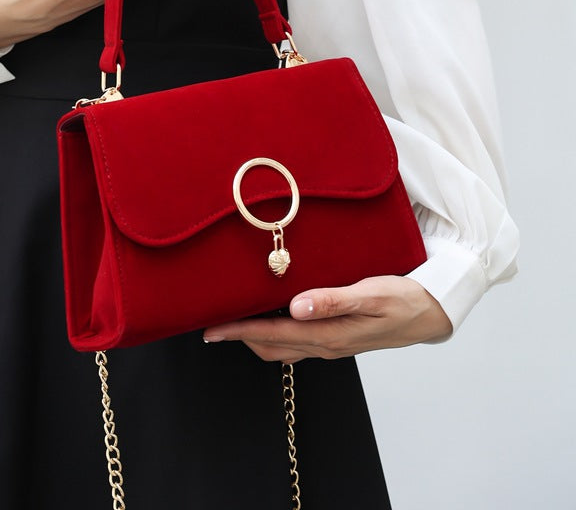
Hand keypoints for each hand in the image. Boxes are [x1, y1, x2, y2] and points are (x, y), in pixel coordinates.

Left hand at [202, 276, 452, 362]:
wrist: (432, 313)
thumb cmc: (403, 299)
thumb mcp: (370, 294)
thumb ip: (332, 300)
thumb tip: (295, 307)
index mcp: (328, 335)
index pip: (271, 335)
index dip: (238, 332)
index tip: (211, 330)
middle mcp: (325, 344)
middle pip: (270, 346)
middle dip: (238, 338)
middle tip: (211, 326)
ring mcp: (331, 344)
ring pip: (282, 347)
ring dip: (254, 337)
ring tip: (233, 321)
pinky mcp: (337, 338)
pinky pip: (296, 342)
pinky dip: (275, 334)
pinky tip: (271, 317)